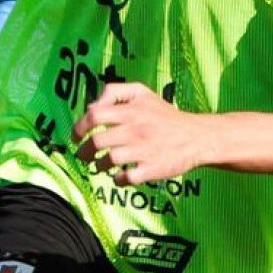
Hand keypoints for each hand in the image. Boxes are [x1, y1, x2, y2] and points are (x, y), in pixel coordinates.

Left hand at [72, 83, 208, 185]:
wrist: (197, 136)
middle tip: (83, 156)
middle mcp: (136, 129)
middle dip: (84, 152)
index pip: (94, 116)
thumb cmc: (165, 116)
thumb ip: (115, 92)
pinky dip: (117, 180)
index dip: (79, 127)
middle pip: (97, 142)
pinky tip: (119, 176)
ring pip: (108, 161)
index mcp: (131, 110)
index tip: (76, 136)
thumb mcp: (142, 93)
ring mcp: (144, 150)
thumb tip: (91, 107)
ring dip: (99, 166)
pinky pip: (125, 178)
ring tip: (100, 166)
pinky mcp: (152, 169)